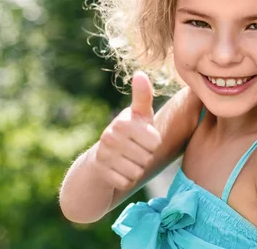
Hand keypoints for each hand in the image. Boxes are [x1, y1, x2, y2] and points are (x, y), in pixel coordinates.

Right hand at [94, 71, 162, 189]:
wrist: (101, 159)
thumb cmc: (129, 134)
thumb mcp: (138, 115)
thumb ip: (143, 96)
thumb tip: (140, 73)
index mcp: (123, 122)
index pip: (155, 142)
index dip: (153, 144)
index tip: (143, 139)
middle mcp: (110, 136)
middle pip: (147, 158)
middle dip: (145, 158)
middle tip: (134, 152)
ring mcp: (104, 155)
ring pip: (138, 172)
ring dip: (136, 170)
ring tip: (127, 161)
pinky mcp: (101, 173)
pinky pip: (127, 183)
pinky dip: (126, 181)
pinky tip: (119, 171)